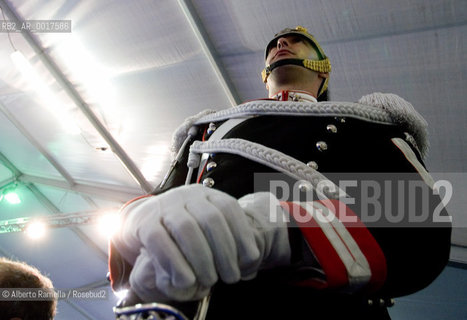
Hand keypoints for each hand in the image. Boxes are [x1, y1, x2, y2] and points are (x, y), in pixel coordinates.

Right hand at [112, 184, 289, 301]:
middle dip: (225, 252)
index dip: (243, 234)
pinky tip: (186, 280)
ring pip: (186, 229)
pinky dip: (175, 263)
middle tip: (231, 277)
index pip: (229, 208)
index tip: (250, 260)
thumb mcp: (206, 226)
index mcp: (206, 194)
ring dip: (202, 259)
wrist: (141, 221)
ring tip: (210, 281)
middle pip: (211, 219)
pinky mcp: (144, 222)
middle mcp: (186, 195)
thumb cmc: (181, 230)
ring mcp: (164, 206)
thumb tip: (252, 264)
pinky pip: (160, 241)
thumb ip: (226, 240)